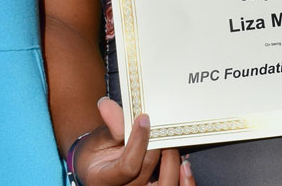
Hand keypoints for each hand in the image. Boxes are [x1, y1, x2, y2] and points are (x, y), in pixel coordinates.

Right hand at [72, 97, 191, 185]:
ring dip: (172, 164)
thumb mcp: (99, 139)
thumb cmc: (98, 152)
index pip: (128, 166)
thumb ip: (109, 126)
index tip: (144, 118)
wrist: (99, 168)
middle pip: (146, 172)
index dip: (138, 142)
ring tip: (172, 144)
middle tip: (162, 128)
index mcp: (103, 180)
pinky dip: (183, 179)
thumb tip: (107, 104)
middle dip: (156, 148)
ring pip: (163, 185)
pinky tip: (184, 163)